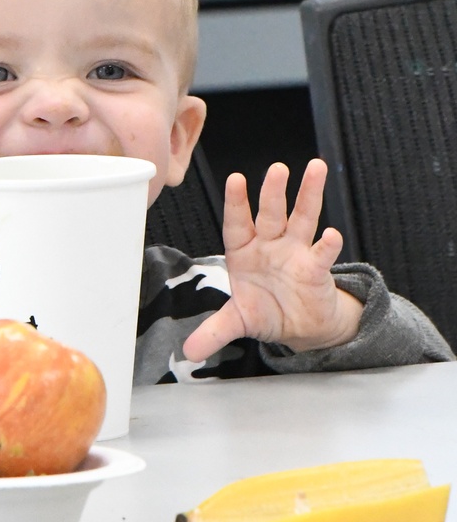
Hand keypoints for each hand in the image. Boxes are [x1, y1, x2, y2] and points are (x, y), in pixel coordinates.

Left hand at [182, 159, 362, 362]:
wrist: (299, 326)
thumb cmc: (266, 311)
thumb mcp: (237, 322)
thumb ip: (213, 332)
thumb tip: (188, 353)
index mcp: (244, 252)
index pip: (237, 224)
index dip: (236, 203)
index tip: (235, 179)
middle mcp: (270, 245)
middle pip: (271, 214)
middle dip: (273, 192)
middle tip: (277, 168)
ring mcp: (295, 253)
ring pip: (302, 219)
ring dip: (309, 195)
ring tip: (317, 168)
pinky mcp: (316, 270)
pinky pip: (322, 254)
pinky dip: (327, 245)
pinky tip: (332, 235)